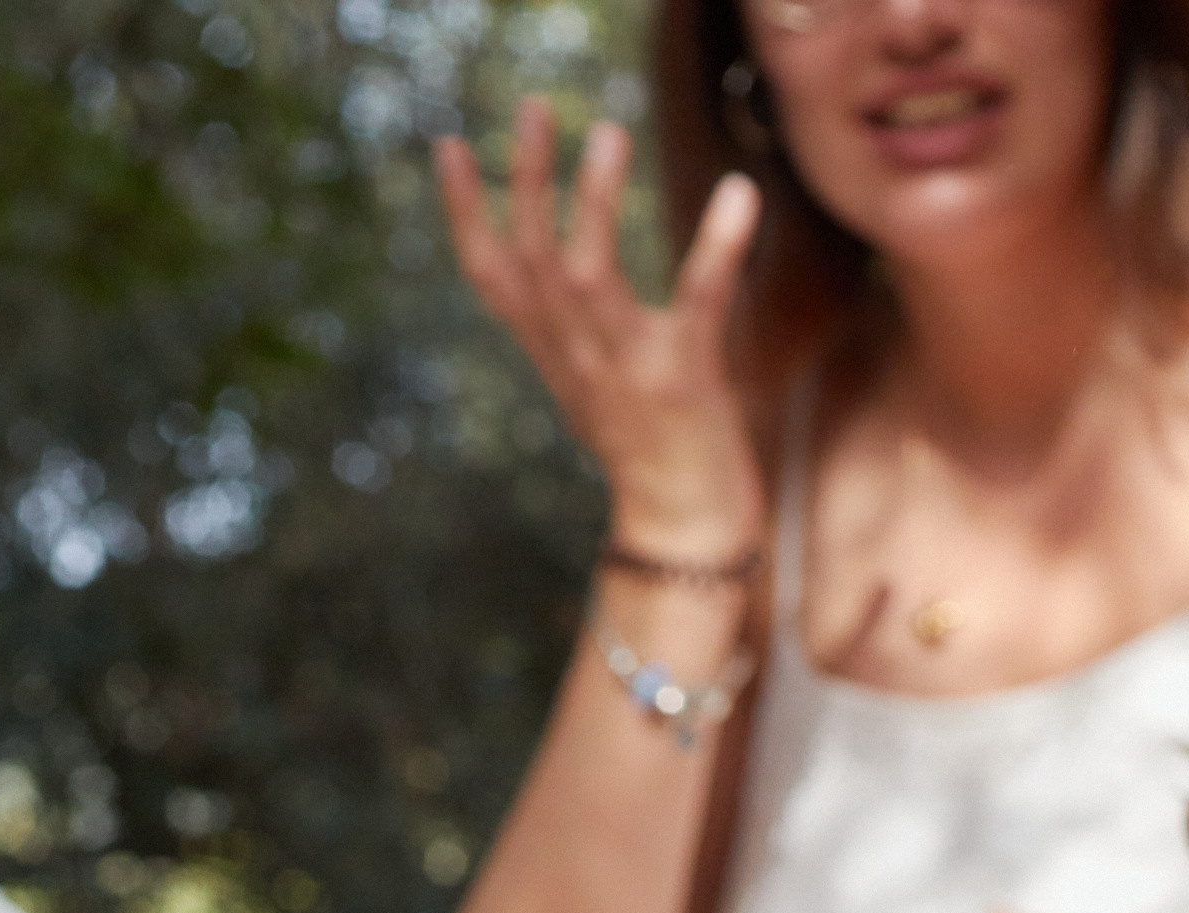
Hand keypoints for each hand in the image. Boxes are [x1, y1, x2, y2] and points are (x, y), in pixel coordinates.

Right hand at [433, 102, 763, 557]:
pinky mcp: (685, 380)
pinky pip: (696, 303)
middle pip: (531, 261)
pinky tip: (738, 191)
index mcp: (553, 353)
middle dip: (526, 181)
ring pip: (587, 277)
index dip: (465, 211)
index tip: (450, 144)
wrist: (683, 529)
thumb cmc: (648, 447)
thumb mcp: (592, 380)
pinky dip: (716, 247)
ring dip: (593, 204)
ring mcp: (626, 370)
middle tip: (534, 107)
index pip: (490, 277)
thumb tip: (556, 262)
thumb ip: (570, 324)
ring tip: (607, 132)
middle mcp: (576, 357)